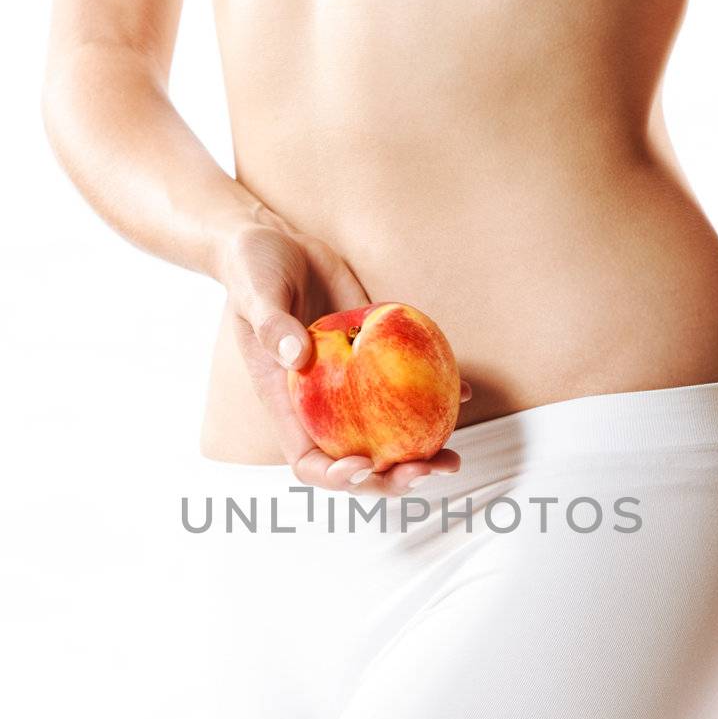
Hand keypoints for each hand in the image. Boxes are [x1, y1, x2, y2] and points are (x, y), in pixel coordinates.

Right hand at [215, 208, 468, 494]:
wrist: (278, 240)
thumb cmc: (252, 268)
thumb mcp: (256, 291)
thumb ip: (272, 324)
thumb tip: (298, 356)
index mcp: (287, 403)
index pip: (308, 461)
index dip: (336, 476)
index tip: (363, 465)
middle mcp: (321, 404)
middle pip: (357, 461)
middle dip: (391, 477)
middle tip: (426, 470)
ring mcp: (351, 385)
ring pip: (387, 434)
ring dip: (420, 453)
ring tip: (451, 459)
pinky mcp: (374, 357)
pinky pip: (406, 387)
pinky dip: (437, 396)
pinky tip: (466, 394)